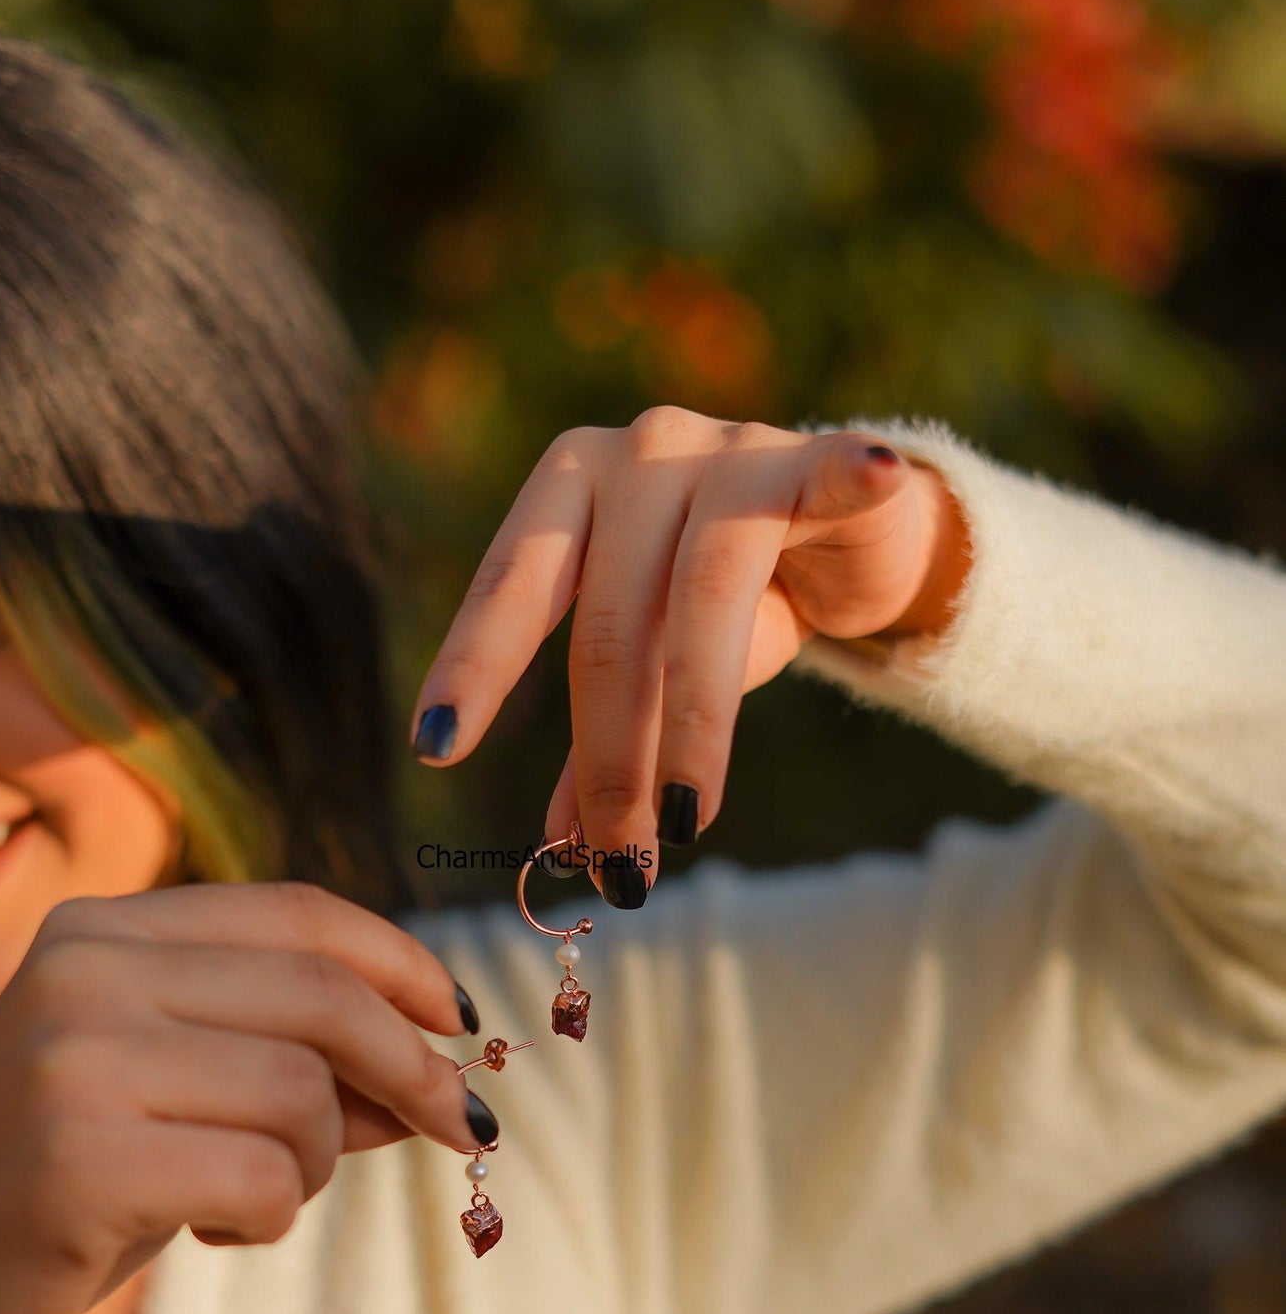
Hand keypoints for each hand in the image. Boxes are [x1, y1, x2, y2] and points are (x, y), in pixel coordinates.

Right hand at [0, 882, 489, 1313]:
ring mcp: (73, 1059)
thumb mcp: (185, 1097)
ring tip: (259, 1196)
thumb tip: (441, 1066)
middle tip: (457, 1126)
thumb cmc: (77, 1183)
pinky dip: (272, 1217)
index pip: (296, 914)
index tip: (461, 1022)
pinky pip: (262, 1178)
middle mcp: (83, 972)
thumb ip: (298, 1066)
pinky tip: (216, 1230)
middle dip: (413, 1066)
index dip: (401, 965)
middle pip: (320, 995)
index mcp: (104, 930)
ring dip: (317, 1163)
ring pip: (300, 1093)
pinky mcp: (78, 1157)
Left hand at [409, 413, 970, 898]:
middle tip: (620, 864)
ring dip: (692, 730)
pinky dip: (853, 480)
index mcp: (570, 486)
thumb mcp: (658, 669)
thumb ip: (605, 743)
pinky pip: (835, 477)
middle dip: (610, 762)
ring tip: (685, 826)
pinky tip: (877, 479)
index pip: (512, 584)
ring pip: (700, 599)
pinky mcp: (816, 459)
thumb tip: (563, 853)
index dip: (475, 666)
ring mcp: (729, 449)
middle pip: (609, 626)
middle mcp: (639, 453)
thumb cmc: (732, 596)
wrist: (847, 525)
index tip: (436, 745)